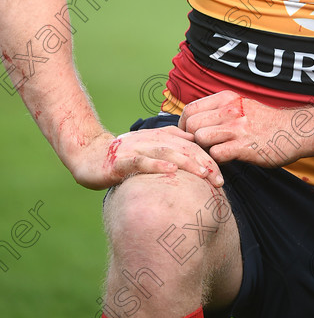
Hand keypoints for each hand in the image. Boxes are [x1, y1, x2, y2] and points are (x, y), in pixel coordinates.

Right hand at [68, 126, 223, 189]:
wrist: (88, 154)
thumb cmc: (122, 155)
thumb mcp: (149, 150)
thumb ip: (169, 147)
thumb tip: (193, 152)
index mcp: (160, 137)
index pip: (190, 146)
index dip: (207, 158)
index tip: (222, 175)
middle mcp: (151, 139)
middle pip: (183, 148)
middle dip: (204, 163)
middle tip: (219, 180)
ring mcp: (137, 148)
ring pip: (167, 152)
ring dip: (187, 162)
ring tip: (204, 173)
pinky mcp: (121, 160)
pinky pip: (141, 161)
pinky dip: (157, 165)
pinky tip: (171, 171)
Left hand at [179, 90, 304, 166]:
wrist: (295, 130)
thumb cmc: (265, 122)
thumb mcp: (241, 106)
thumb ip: (219, 110)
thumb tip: (193, 121)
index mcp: (227, 98)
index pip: (190, 109)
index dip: (183, 125)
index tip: (188, 136)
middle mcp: (230, 110)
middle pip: (191, 125)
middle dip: (191, 140)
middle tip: (200, 149)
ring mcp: (237, 128)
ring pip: (200, 138)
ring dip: (203, 150)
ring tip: (213, 154)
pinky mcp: (244, 147)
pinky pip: (216, 154)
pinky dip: (217, 161)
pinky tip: (226, 160)